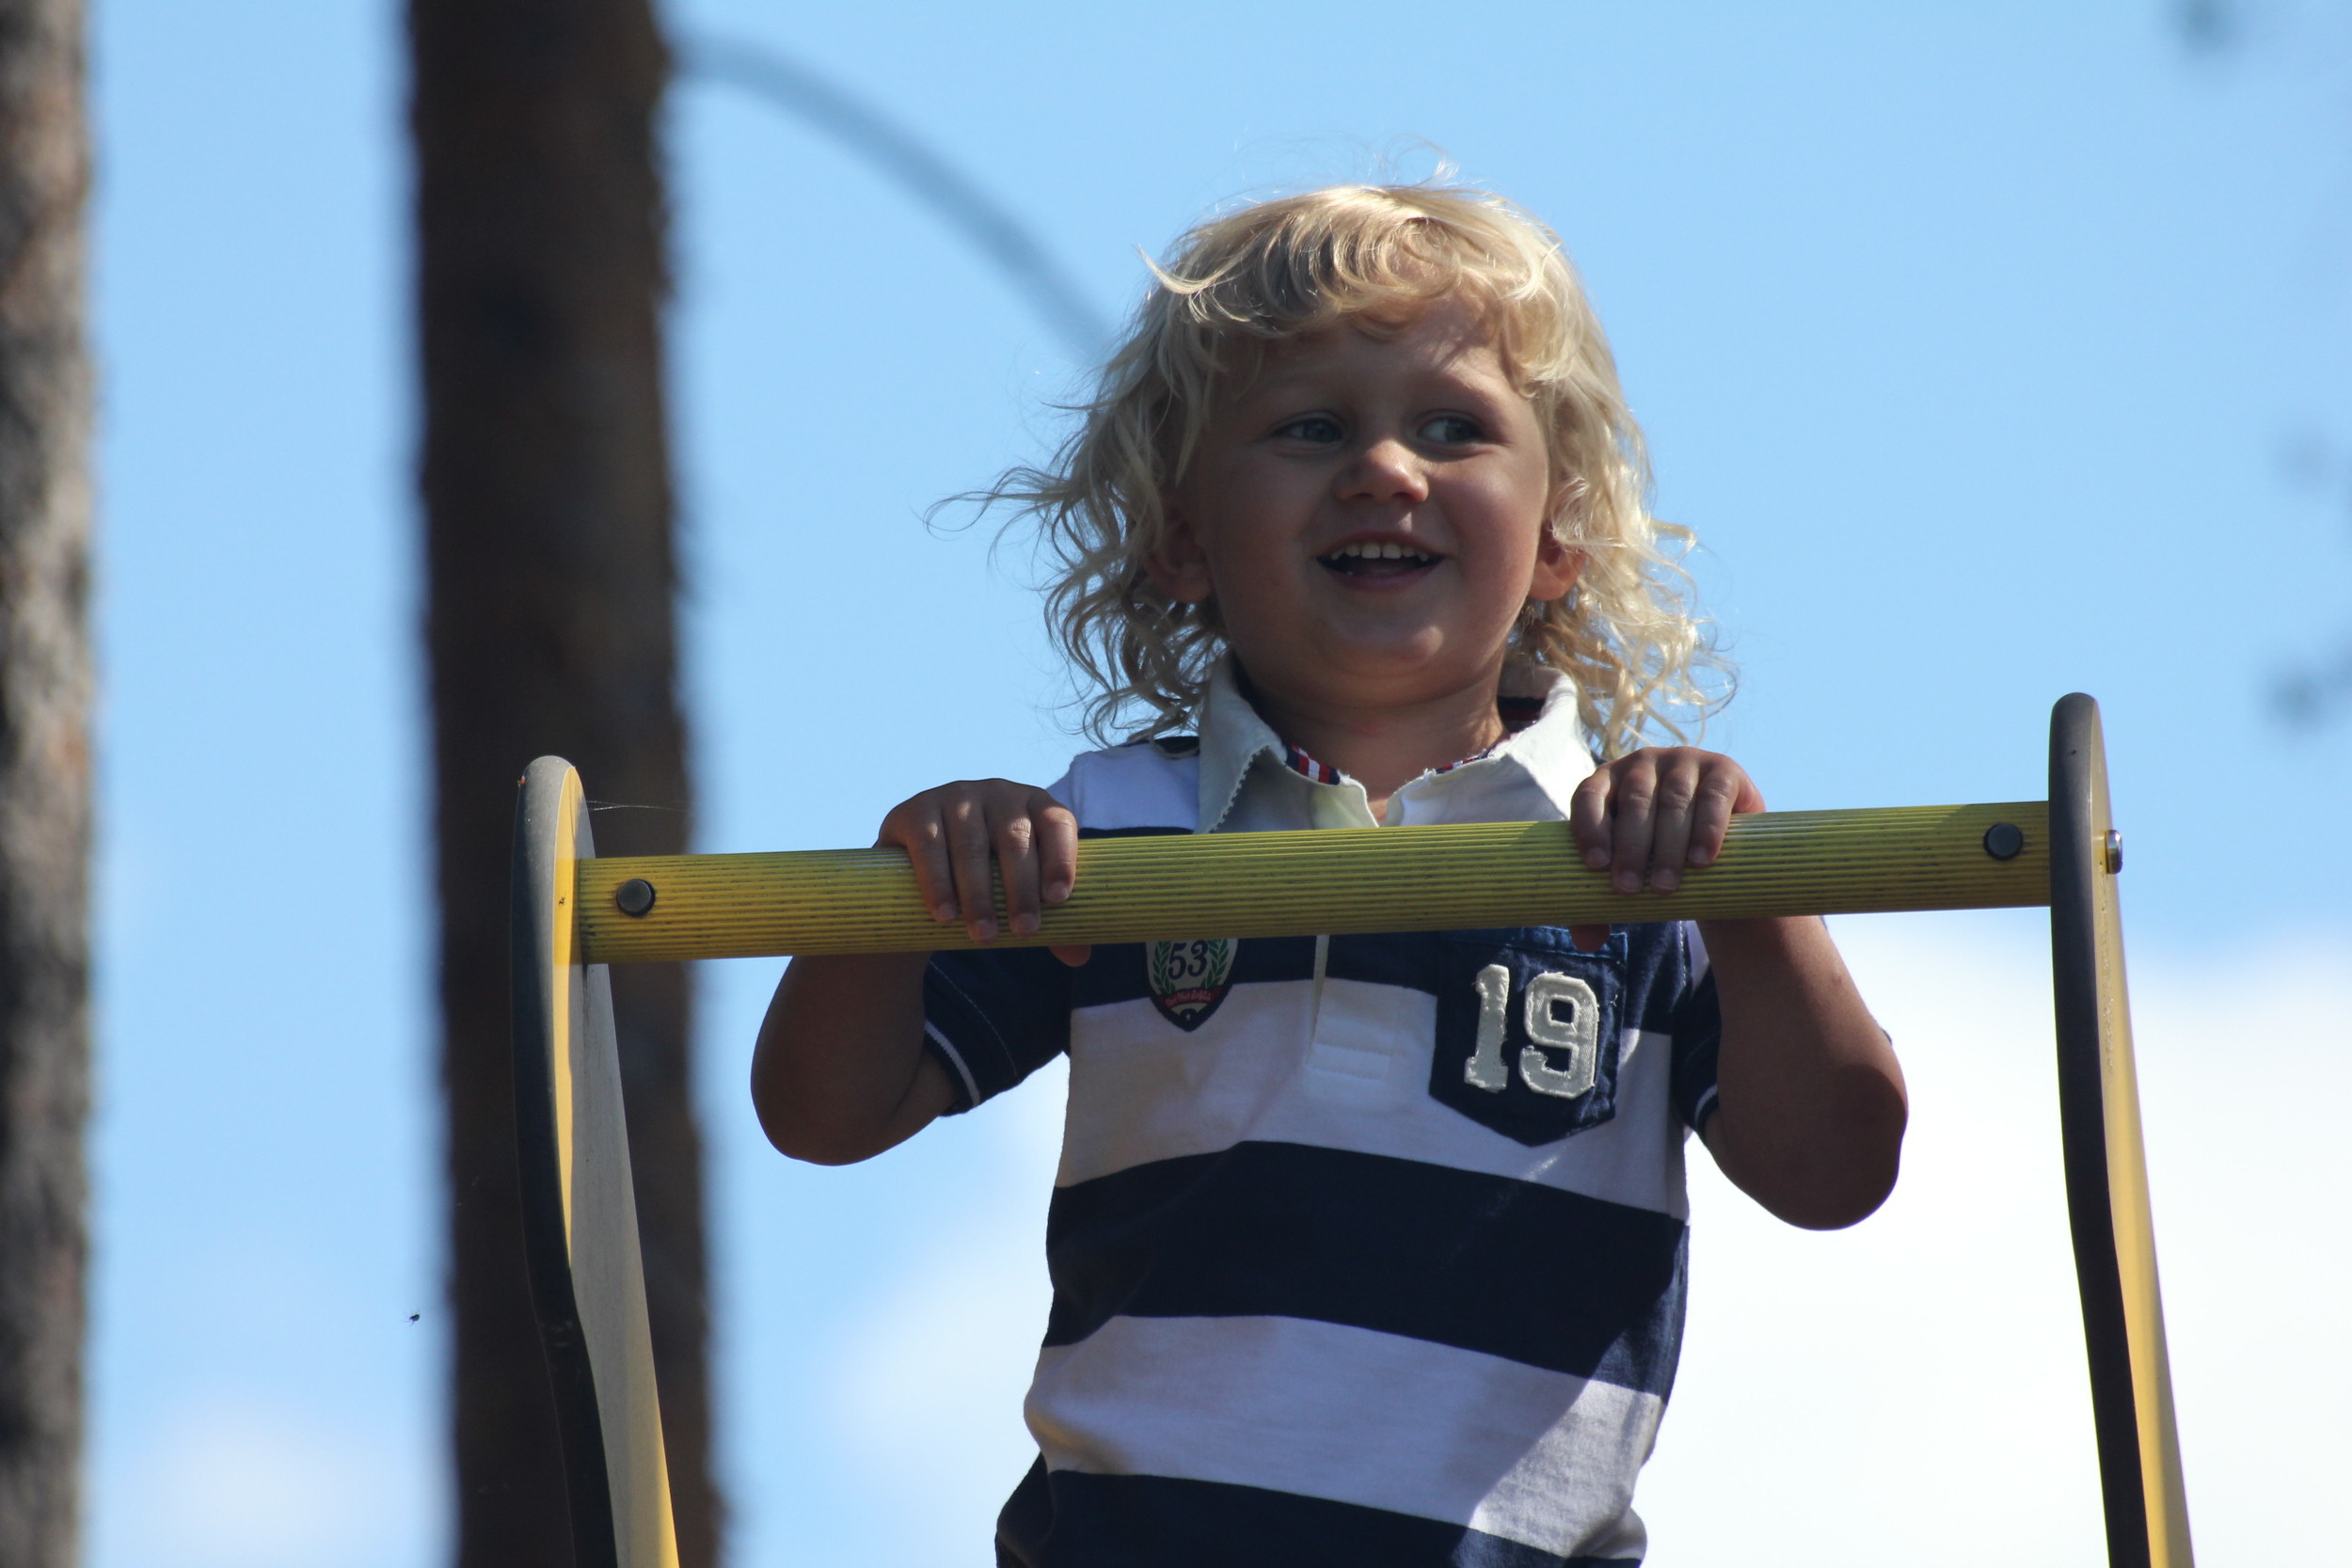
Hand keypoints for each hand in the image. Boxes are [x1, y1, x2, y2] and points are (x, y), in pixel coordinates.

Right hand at [877, 780, 1090, 965]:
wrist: (921, 863)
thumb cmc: (988, 876)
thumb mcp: (1019, 891)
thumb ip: (1050, 919)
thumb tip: (1079, 957)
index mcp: (1034, 804)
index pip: (1057, 823)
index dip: (1061, 858)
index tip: (1057, 899)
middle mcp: (998, 793)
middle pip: (1014, 837)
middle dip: (1021, 888)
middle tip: (1024, 931)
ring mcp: (956, 796)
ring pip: (971, 845)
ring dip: (978, 895)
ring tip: (984, 935)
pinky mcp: (916, 810)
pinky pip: (929, 845)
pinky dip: (938, 883)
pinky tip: (945, 914)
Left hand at [1566, 748, 1763, 949]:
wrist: (1718, 846)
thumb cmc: (1657, 859)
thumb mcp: (1630, 876)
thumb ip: (1602, 906)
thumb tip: (1587, 941)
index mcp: (1607, 781)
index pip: (1588, 796)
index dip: (1589, 827)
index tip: (1596, 866)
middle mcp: (1642, 764)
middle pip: (1633, 801)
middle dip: (1630, 848)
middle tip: (1629, 890)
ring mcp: (1684, 761)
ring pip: (1672, 801)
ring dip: (1668, 846)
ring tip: (1665, 887)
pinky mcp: (1723, 770)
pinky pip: (1712, 796)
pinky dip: (1707, 829)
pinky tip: (1701, 859)